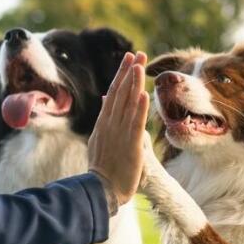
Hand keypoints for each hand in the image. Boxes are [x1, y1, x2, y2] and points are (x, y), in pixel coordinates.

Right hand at [88, 51, 149, 207]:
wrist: (100, 191)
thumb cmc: (102, 168)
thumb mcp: (99, 138)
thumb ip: (103, 117)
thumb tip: (104, 97)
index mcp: (104, 123)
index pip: (113, 93)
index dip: (121, 75)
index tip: (129, 59)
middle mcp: (110, 124)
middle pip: (120, 93)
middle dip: (128, 72)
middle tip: (137, 52)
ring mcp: (119, 134)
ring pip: (127, 104)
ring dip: (134, 83)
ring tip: (140, 64)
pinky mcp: (131, 146)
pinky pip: (136, 124)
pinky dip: (139, 108)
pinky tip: (144, 94)